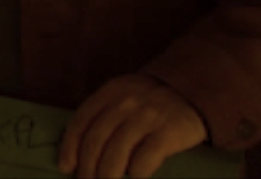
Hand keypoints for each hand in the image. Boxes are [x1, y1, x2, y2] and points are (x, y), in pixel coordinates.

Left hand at [57, 74, 207, 178]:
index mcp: (112, 90)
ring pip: (116, 153)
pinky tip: (135, 176)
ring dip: (107, 175)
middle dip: (87, 168)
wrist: (194, 94)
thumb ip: (103, 114)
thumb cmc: (149, 104)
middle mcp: (128, 100)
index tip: (67, 167)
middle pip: (96, 141)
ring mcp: (149, 115)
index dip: (70, 147)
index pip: (81, 121)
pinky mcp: (170, 131)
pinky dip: (135, 173)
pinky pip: (144, 159)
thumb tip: (76, 152)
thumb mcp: (124, 97)